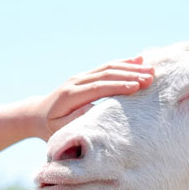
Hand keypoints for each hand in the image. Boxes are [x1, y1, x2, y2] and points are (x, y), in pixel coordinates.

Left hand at [29, 56, 153, 139]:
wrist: (37, 114)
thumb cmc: (50, 127)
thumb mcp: (60, 129)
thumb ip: (77, 121)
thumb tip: (96, 112)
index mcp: (70, 96)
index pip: (98, 88)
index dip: (118, 86)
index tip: (137, 87)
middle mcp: (76, 81)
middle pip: (106, 75)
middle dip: (130, 75)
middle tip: (151, 78)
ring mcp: (81, 76)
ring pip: (108, 68)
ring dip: (130, 68)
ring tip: (151, 70)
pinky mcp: (86, 76)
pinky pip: (106, 67)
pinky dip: (123, 63)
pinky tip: (139, 60)